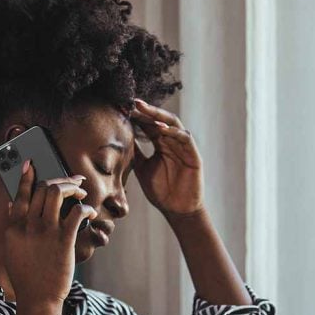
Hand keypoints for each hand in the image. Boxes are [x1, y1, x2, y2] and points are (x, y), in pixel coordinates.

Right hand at [4, 159, 97, 310]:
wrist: (38, 300)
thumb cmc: (27, 277)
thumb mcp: (12, 250)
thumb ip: (13, 227)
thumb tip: (12, 205)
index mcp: (14, 228)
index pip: (20, 195)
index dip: (26, 177)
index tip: (31, 164)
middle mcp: (28, 226)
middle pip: (43, 189)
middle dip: (60, 180)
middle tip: (73, 181)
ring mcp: (46, 233)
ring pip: (58, 193)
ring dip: (72, 188)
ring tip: (80, 193)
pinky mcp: (64, 241)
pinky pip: (76, 213)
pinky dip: (85, 208)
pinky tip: (89, 212)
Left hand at [131, 98, 203, 217]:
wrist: (177, 210)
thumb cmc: (161, 191)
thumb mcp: (142, 169)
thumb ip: (136, 153)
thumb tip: (121, 138)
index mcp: (161, 145)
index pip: (149, 126)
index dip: (138, 117)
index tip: (123, 109)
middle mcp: (173, 142)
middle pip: (160, 120)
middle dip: (147, 111)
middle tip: (133, 103)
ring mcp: (184, 147)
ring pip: (173, 125)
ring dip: (159, 116)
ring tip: (145, 110)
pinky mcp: (194, 155)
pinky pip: (185, 139)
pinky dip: (174, 132)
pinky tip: (161, 128)